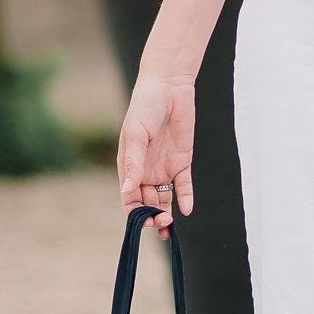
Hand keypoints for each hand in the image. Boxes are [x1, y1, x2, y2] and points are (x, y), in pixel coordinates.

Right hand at [117, 67, 195, 229]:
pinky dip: (185, 198)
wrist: (169, 87)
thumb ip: (133, 163)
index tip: (144, 222)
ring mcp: (163, 167)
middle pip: (147, 202)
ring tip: (170, 226)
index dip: (135, 213)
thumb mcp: (136, 134)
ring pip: (164, 198)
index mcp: (129, 166)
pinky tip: (187, 209)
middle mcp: (145, 171)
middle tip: (161, 223)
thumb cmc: (144, 107)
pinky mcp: (182, 160)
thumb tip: (126, 191)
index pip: (129, 198)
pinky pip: (183, 185)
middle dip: (152, 216)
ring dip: (166, 213)